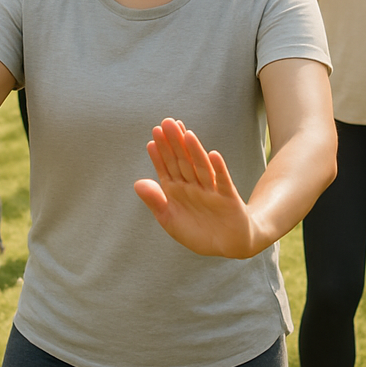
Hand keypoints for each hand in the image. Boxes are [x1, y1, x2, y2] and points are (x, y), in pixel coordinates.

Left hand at [134, 118, 256, 257]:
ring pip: (200, 167)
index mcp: (177, 190)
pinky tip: (213, 154)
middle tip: (167, 122)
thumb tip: (137, 183)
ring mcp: (211, 190)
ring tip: (187, 133)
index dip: (161, 152)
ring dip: (194, 150)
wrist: (228, 245)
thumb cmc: (197, 232)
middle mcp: (193, 186)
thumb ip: (155, 201)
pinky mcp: (228, 198)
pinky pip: (222, 182)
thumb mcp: (170, 220)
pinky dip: (218, 169)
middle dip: (174, 142)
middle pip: (183, 161)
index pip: (167, 167)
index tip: (154, 135)